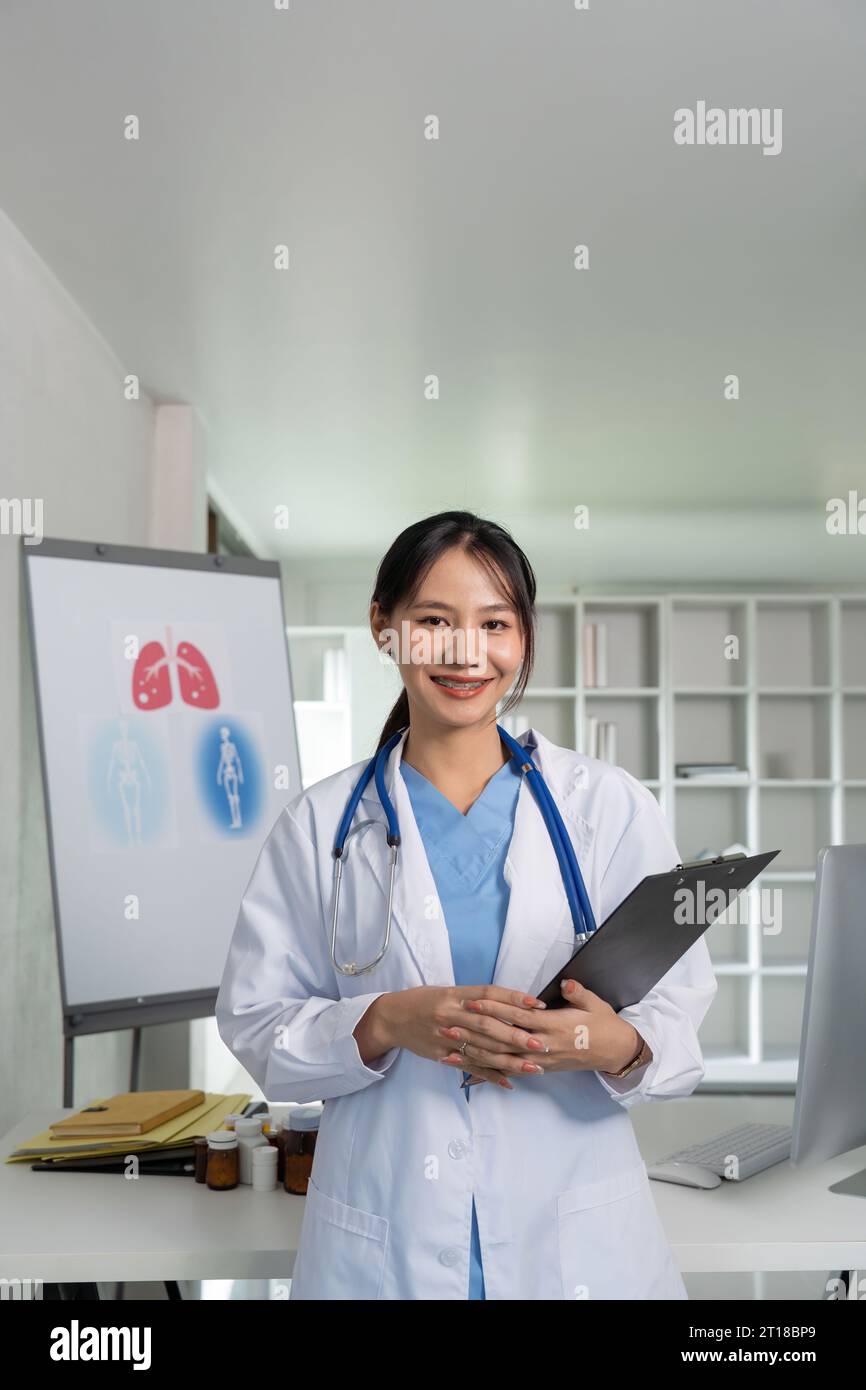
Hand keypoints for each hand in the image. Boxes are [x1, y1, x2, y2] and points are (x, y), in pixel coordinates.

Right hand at [355, 986, 549, 1088]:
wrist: (392, 1018)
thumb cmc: (425, 1001)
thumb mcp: (448, 992)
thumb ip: (475, 998)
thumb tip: (510, 1005)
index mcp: (455, 994)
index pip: (489, 995)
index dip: (513, 999)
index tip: (536, 1005)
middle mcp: (450, 1014)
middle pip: (488, 1025)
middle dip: (516, 1035)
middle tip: (540, 1043)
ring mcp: (445, 1037)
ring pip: (481, 1049)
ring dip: (509, 1060)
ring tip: (533, 1066)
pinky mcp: (441, 1055)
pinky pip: (468, 1066)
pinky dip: (489, 1076)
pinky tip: (509, 1082)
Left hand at [455, 978, 643, 1081]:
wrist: (615, 1052)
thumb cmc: (603, 1024)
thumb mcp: (594, 1003)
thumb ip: (577, 993)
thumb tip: (566, 983)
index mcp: (554, 1026)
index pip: (518, 1016)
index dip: (495, 1009)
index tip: (474, 1002)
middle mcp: (544, 1045)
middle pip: (503, 1039)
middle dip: (475, 1032)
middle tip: (449, 1025)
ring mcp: (541, 1060)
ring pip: (503, 1059)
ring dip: (476, 1054)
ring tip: (451, 1048)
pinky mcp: (541, 1069)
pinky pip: (512, 1071)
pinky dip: (491, 1072)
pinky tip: (470, 1073)